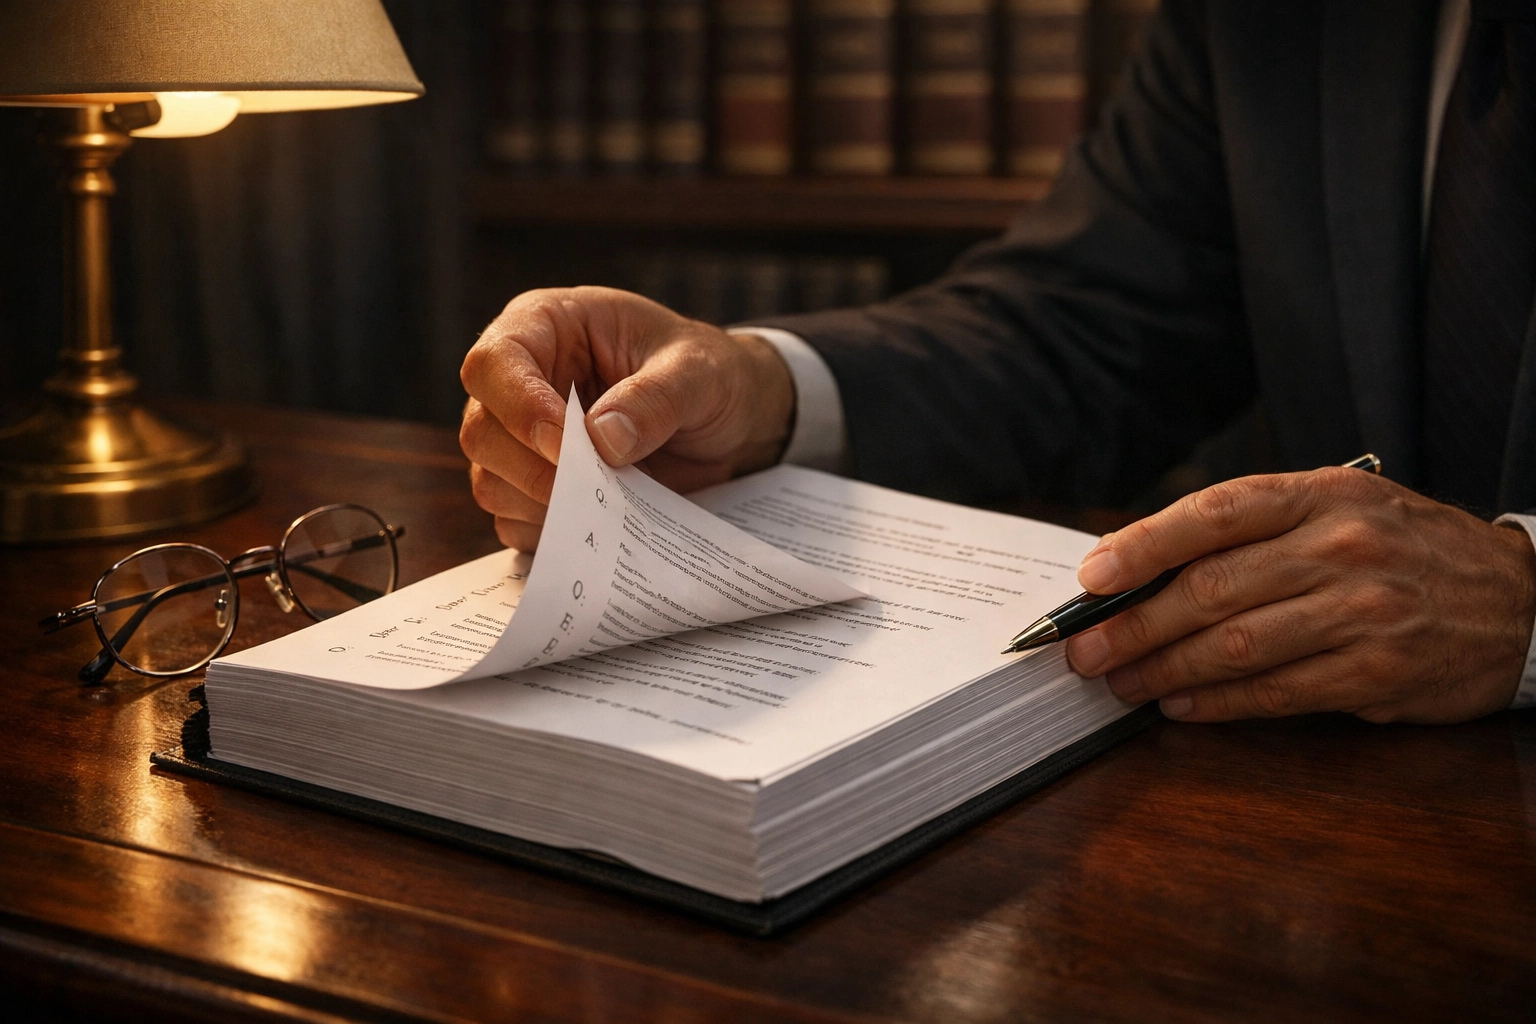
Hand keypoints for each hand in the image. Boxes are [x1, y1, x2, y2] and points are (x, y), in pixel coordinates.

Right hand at [459, 287, 793, 550]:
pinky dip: (551, 533)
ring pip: (491, 482)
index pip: (494, 362)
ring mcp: (522, 439)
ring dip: (542, 506)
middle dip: (533, 470)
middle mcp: (522, 382)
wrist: (730, 418)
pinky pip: (516, 522)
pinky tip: (598, 527)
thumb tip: (603, 441)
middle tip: (595, 489)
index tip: (566, 447)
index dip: (520, 408)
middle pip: (481, 431)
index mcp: (547, 327)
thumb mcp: (699, 372)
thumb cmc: (708, 373)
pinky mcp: (537, 487)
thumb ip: (656, 399)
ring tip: (607, 507)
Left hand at [1063, 468, 1535, 723]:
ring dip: (1164, 669)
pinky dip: (1217, 703)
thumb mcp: (1341, 510)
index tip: (1091, 577)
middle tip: (1086, 650)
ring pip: (1235, 645)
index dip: (1142, 545)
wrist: (1520, 601)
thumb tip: (1144, 568)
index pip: (1214, 512)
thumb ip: (1255, 533)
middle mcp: (1342, 545)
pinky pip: (1275, 692)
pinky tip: (1180, 705)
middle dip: (1135, 624)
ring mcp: (1363, 610)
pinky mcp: (1377, 671)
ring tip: (1121, 682)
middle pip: (1211, 588)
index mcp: (1323, 493)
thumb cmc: (1405, 550)